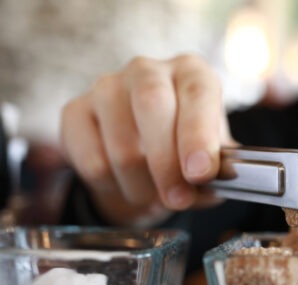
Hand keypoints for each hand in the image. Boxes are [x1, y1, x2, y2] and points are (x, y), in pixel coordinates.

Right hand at [60, 55, 234, 225]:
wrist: (144, 161)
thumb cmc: (187, 152)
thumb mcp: (214, 158)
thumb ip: (220, 167)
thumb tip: (214, 180)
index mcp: (191, 72)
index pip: (197, 93)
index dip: (198, 135)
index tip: (201, 173)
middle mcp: (148, 71)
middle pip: (152, 106)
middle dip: (167, 164)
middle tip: (178, 199)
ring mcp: (106, 87)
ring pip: (122, 145)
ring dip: (142, 186)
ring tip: (155, 196)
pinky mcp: (74, 112)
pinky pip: (93, 162)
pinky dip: (114, 187)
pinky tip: (126, 185)